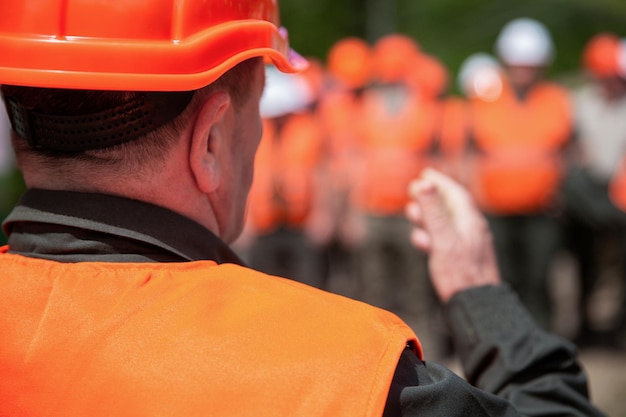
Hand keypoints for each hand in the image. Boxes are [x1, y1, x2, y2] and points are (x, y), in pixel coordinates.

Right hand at [406, 168, 500, 301]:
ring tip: (412, 215)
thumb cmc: (461, 274)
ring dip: (428, 218)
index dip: (440, 182)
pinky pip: (445, 241)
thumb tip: (424, 183)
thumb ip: (433, 212)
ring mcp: (468, 246)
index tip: (425, 174)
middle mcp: (471, 230)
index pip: (455, 194)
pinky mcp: (462, 260)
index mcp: (470, 221)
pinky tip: (422, 243)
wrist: (477, 307)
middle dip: (430, 198)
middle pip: (450, 207)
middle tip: (413, 191)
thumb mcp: (443, 239)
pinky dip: (431, 236)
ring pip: (446, 224)